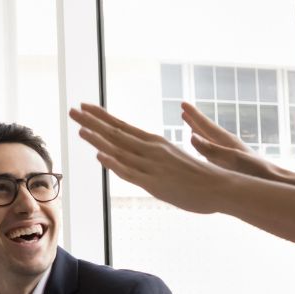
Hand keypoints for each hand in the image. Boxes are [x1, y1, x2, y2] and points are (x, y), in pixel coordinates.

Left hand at [70, 103, 232, 214]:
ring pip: (119, 149)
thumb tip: (140, 155)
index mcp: (155, 142)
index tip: (85, 106)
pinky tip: (100, 155)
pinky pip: (130, 172)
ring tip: (79, 128)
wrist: (222, 187)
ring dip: (98, 138)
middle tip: (72, 109)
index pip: (122, 126)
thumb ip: (154, 156)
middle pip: (115, 133)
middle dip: (92, 121)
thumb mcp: (173, 159)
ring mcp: (152, 166)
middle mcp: (151, 150)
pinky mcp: (154, 183)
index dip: (101, 117)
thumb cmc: (199, 176)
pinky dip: (114, 163)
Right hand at [181, 102, 283, 181]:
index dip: (194, 115)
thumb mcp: (232, 159)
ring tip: (189, 125)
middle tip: (183, 110)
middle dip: (195, 120)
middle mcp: (227, 144)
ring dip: (199, 131)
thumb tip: (191, 137)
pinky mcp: (229, 162)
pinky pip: (211, 150)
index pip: (206, 125)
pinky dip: (203, 145)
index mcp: (227, 141)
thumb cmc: (255, 170)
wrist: (273, 181)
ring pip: (209, 139)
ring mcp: (228, 153)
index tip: (183, 104)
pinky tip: (202, 148)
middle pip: (207, 129)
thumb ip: (211, 149)